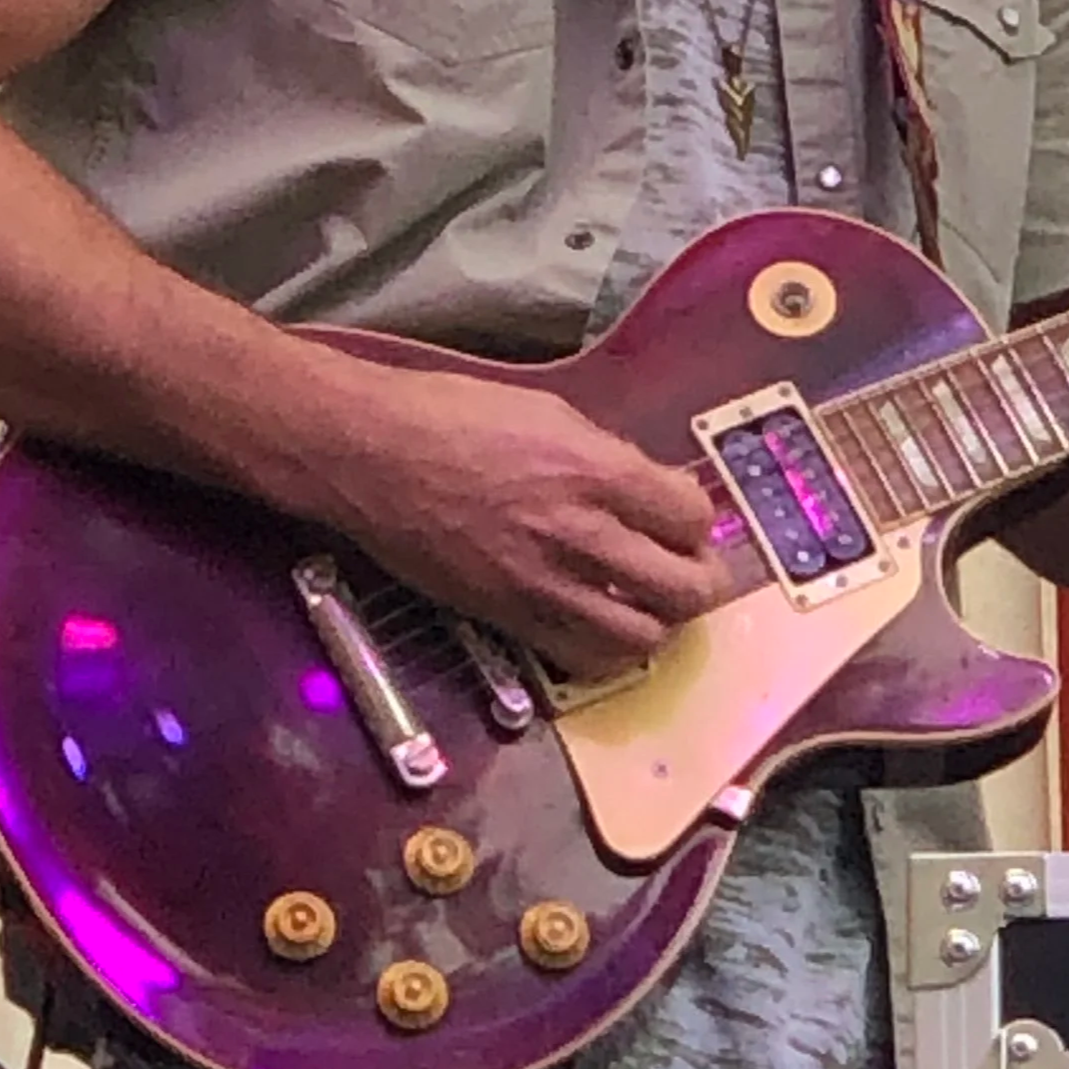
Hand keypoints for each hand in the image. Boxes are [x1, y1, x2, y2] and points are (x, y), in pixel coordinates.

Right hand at [322, 359, 728, 679]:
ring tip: (647, 602)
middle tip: (688, 569)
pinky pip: (580, 656)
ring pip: (640, 637)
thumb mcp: (549, 412)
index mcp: (593, 470)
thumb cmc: (450, 416)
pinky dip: (604, 648)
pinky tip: (599, 624)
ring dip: (656, 621)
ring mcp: (541, 583)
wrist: (369, 454)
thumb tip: (652, 488)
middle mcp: (576, 534)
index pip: (691, 516)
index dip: (696, 519)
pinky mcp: (505, 616)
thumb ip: (608, 456)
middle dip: (699, 580)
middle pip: (682, 588)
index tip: (684, 517)